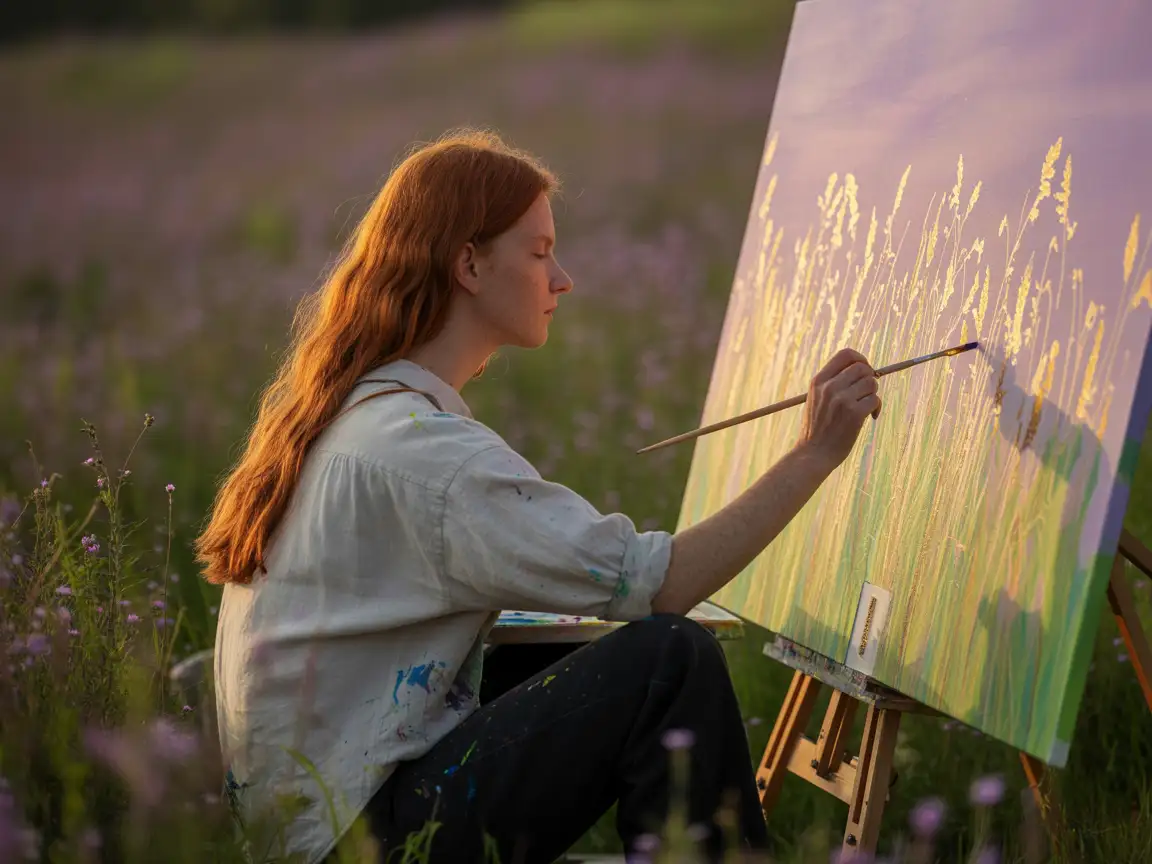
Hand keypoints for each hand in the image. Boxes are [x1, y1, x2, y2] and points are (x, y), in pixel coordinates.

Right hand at [795, 347, 880, 468]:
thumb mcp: (816, 399)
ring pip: (872, 383)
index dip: (860, 359)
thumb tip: (862, 368)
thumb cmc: (817, 428)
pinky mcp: (854, 414)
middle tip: (866, 393)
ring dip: (873, 394)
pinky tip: (870, 417)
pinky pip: (875, 400)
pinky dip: (876, 408)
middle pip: (863, 368)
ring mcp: (842, 400)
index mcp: (819, 381)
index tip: (864, 370)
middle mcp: (829, 387)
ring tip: (865, 407)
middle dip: (870, 378)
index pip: (846, 355)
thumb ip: (832, 383)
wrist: (813, 454)